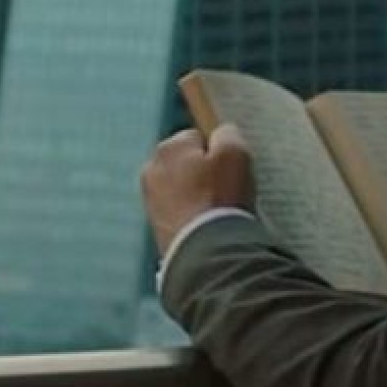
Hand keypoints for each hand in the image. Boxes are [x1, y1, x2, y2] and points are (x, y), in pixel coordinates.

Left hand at [141, 123, 254, 254]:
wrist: (204, 252)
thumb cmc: (220, 197)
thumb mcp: (235, 153)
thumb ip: (229, 134)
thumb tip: (223, 134)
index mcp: (167, 147)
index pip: (198, 137)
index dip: (219, 152)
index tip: (231, 169)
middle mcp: (152, 170)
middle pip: (189, 164)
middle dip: (205, 173)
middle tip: (227, 190)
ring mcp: (151, 201)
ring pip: (185, 189)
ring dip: (199, 196)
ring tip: (219, 211)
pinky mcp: (157, 227)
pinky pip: (181, 213)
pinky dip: (194, 216)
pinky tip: (208, 226)